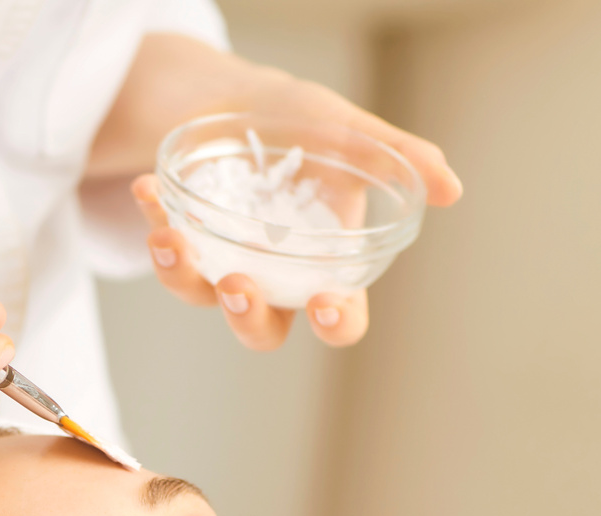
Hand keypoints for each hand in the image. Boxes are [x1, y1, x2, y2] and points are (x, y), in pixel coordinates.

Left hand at [131, 80, 462, 351]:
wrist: (240, 99)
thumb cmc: (305, 124)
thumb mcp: (350, 133)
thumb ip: (397, 160)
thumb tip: (452, 187)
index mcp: (323, 265)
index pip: (339, 315)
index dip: (336, 321)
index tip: (325, 305)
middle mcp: (272, 277)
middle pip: (262, 330)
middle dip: (248, 316)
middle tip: (237, 284)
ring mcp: (222, 263)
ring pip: (201, 297)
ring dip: (183, 274)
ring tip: (171, 237)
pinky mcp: (181, 241)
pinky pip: (166, 246)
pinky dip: (154, 219)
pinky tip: (148, 189)